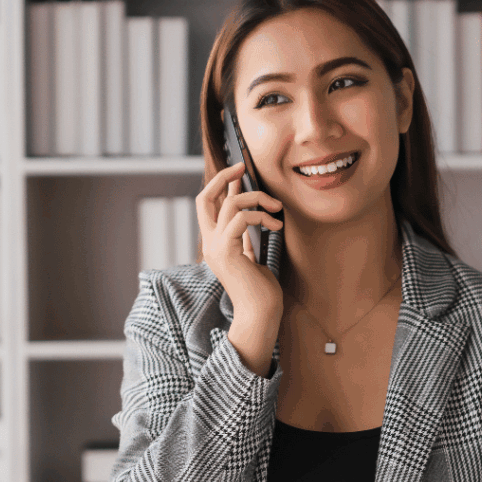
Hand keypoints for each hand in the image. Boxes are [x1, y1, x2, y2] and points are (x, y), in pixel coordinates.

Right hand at [196, 162, 284, 372]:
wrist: (259, 313)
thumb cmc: (259, 289)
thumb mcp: (250, 255)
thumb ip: (244, 235)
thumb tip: (249, 214)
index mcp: (214, 243)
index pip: (209, 205)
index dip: (221, 184)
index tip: (240, 171)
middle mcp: (210, 243)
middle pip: (204, 198)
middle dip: (223, 177)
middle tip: (243, 167)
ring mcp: (215, 248)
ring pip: (229, 204)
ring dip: (256, 198)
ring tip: (277, 208)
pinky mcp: (227, 251)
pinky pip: (240, 219)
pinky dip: (260, 216)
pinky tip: (276, 225)